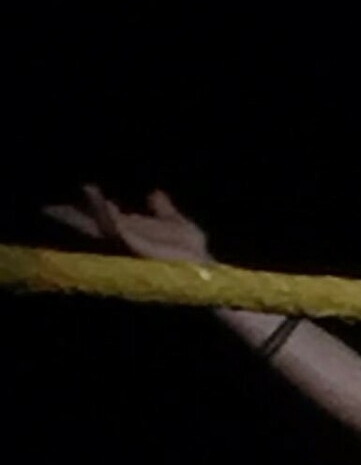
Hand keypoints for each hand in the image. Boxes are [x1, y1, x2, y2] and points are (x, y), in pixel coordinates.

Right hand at [43, 185, 211, 263]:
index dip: (82, 209)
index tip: (64, 197)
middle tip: (47, 207)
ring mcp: (133, 249)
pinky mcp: (141, 253)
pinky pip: (121, 234)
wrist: (210, 274)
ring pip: (104, 227)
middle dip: (72, 216)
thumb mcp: (179, 226)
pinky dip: (111, 219)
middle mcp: (128, 244)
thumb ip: (164, 211)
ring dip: (92, 210)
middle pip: (93, 227)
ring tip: (84, 189)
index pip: (101, 220)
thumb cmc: (195, 256)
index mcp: (132, 235)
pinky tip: (105, 203)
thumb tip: (153, 193)